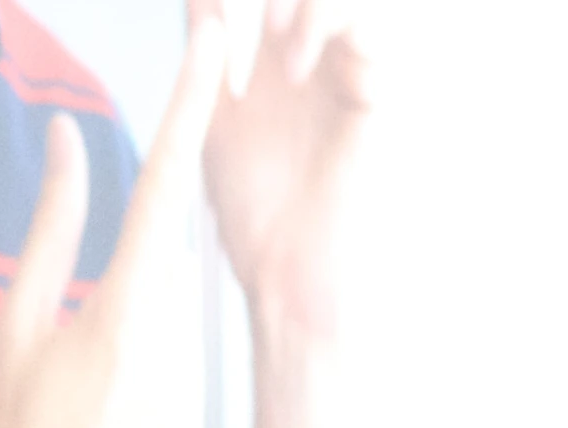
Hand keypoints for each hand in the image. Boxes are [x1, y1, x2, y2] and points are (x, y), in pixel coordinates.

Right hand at [0, 20, 226, 427]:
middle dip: (135, 280)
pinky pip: (176, 399)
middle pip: (172, 268)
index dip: (189, 107)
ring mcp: (196, 398)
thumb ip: (49, 234)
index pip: (165, 185)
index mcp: (121, 312)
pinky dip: (139, 415)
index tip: (212, 47)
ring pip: (176, 335)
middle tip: (90, 346)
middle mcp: (174, 348)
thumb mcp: (11, 338)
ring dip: (130, 361)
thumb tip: (71, 147)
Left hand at [196, 0, 370, 334]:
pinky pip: (370, 40)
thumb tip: (196, 1)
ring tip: (274, 33)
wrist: (283, 261)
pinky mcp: (370, 98)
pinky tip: (296, 69)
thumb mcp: (212, 122)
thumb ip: (206, 64)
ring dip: (307, 5)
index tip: (208, 0)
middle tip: (252, 13)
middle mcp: (315, 60)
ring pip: (345, 3)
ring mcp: (344, 75)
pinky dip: (333, 33)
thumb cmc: (249, 205)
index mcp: (274, 61)